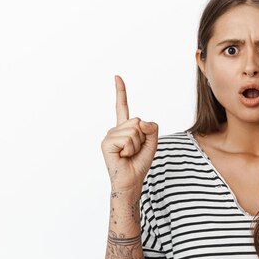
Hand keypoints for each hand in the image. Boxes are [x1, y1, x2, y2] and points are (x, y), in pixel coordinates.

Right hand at [100, 75, 158, 192]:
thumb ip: (151, 128)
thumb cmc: (139, 163)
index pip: (122, 107)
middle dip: (142, 137)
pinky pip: (127, 139)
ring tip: (129, 154)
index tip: (117, 77)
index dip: (120, 92)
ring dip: (136, 145)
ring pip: (134, 131)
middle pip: (137, 121)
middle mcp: (115, 129)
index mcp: (124, 128)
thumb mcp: (152, 143)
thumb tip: (140, 121)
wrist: (131, 181)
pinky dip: (130, 149)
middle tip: (135, 151)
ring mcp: (109, 136)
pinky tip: (123, 156)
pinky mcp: (106, 143)